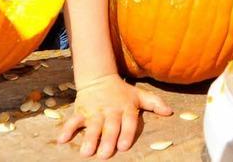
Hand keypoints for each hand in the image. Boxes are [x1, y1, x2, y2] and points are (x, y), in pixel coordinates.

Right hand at [57, 74, 171, 158]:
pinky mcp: (81, 111)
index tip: (124, 146)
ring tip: (86, 152)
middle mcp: (110, 110)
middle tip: (104, 155)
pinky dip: (67, 129)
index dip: (126, 133)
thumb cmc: (122, 91)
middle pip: (110, 126)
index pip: (128, 122)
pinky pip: (73, 120)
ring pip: (92, 126)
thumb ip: (155, 103)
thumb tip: (170, 112)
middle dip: (107, 140)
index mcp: (126, 108)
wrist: (99, 78)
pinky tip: (62, 140)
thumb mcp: (140, 95)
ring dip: (89, 139)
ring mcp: (95, 111)